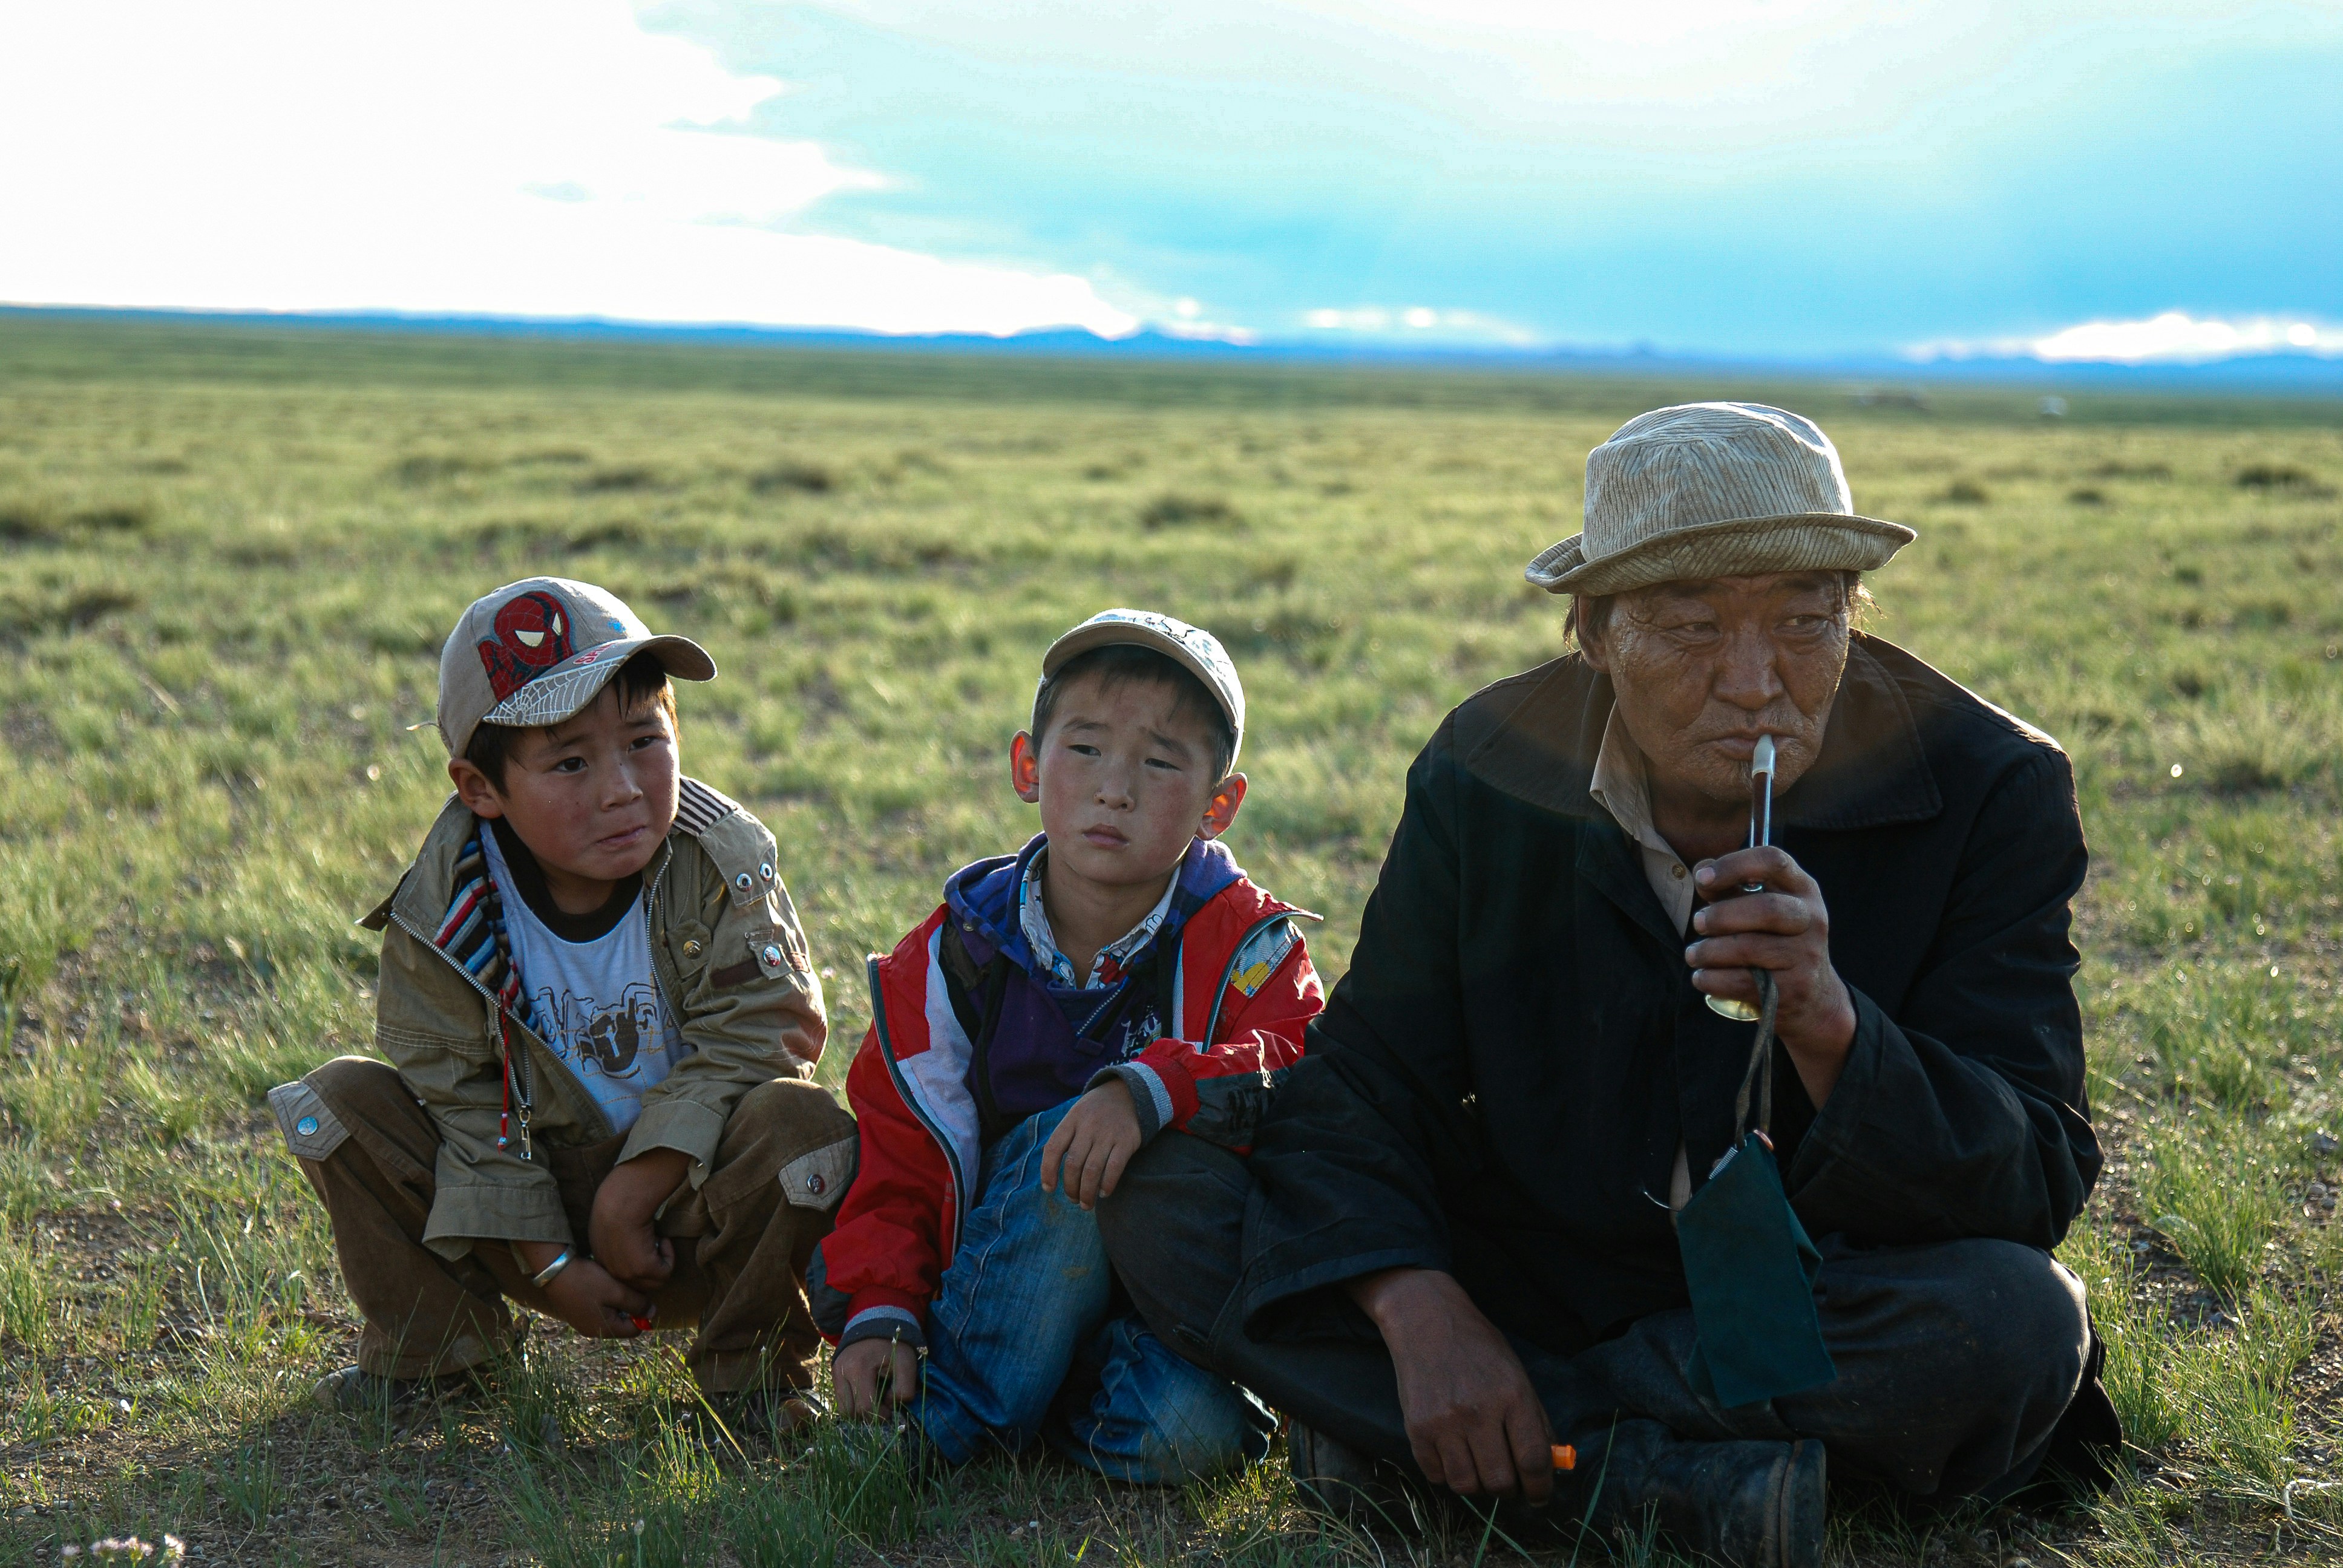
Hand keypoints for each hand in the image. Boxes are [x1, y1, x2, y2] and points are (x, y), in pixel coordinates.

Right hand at [507, 1244, 651, 1338]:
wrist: (553, 1270)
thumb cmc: (587, 1281)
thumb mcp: (616, 1291)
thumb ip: (636, 1304)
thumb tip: (652, 1314)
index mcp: (603, 1330)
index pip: (633, 1330)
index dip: (643, 1314)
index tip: (642, 1295)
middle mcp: (591, 1331)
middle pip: (621, 1323)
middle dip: (629, 1307)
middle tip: (628, 1287)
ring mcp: (581, 1322)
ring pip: (609, 1315)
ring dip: (616, 1302)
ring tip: (615, 1284)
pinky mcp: (575, 1312)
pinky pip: (597, 1309)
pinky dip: (604, 1300)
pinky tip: (602, 1284)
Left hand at [589, 1148, 690, 1290]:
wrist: (622, 1199)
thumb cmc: (616, 1202)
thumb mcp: (608, 1223)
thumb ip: (613, 1239)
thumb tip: (628, 1240)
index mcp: (600, 1260)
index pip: (622, 1276)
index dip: (637, 1265)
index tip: (645, 1247)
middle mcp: (610, 1271)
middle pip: (638, 1285)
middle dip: (650, 1268)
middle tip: (654, 1244)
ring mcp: (626, 1273)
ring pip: (653, 1282)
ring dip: (660, 1261)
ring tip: (658, 1239)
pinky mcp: (643, 1269)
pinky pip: (665, 1272)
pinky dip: (668, 1256)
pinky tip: (661, 1238)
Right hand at [834, 1336, 920, 1418]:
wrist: (877, 1323)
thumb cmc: (894, 1345)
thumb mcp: (907, 1364)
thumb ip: (904, 1389)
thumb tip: (889, 1404)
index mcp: (859, 1368)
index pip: (864, 1408)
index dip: (880, 1415)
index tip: (890, 1410)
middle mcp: (841, 1371)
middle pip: (849, 1413)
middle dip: (867, 1416)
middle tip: (882, 1405)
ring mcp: (835, 1373)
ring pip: (842, 1409)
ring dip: (858, 1411)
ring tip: (874, 1399)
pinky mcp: (834, 1374)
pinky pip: (841, 1399)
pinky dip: (854, 1402)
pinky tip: (867, 1392)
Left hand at [1039, 1080, 1141, 1209]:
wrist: (1129, 1093)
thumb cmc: (1096, 1111)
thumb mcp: (1076, 1115)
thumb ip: (1064, 1138)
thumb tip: (1050, 1170)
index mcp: (1072, 1120)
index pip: (1053, 1148)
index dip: (1048, 1171)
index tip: (1049, 1189)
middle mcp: (1088, 1126)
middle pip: (1073, 1164)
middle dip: (1071, 1188)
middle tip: (1073, 1200)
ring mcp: (1108, 1134)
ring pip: (1092, 1170)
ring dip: (1087, 1192)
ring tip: (1086, 1204)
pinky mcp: (1126, 1141)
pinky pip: (1114, 1168)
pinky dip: (1107, 1184)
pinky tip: (1104, 1193)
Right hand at [1347, 1268, 1554, 1503]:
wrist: (1425, 1321)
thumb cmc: (1478, 1348)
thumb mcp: (1517, 1375)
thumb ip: (1535, 1422)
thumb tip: (1550, 1467)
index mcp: (1512, 1396)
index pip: (1533, 1460)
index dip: (1541, 1487)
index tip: (1540, 1496)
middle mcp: (1478, 1412)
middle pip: (1500, 1481)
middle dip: (1508, 1489)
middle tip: (1506, 1480)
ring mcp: (1443, 1422)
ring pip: (1466, 1486)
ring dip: (1477, 1485)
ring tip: (1477, 1466)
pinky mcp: (1416, 1429)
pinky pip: (1436, 1476)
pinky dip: (1447, 1474)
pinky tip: (1452, 1454)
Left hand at [1689, 846, 1857, 1103]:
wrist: (1814, 995)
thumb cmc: (1773, 939)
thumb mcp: (1758, 906)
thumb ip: (1728, 886)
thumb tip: (1701, 873)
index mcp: (1802, 888)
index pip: (1773, 861)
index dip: (1733, 865)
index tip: (1702, 878)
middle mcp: (1811, 918)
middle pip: (1766, 908)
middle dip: (1721, 916)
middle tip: (1697, 923)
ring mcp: (1807, 955)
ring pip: (1750, 949)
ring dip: (1709, 951)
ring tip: (1694, 954)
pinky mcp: (1795, 989)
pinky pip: (1745, 982)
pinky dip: (1713, 979)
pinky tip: (1702, 977)